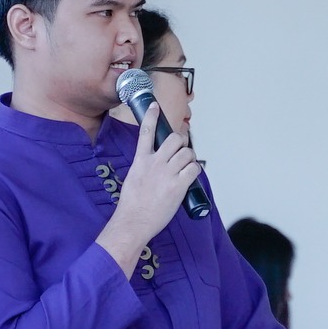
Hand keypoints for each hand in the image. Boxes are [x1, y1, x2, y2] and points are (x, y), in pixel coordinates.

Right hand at [96, 104, 199, 274]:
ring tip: (186, 166)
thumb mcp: (133, 178)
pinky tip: (191, 176)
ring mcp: (167, 174)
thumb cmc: (131, 205)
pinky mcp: (178, 186)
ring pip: (187, 153)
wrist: (133, 222)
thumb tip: (155, 164)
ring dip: (190, 158)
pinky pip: (194, 169)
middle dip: (182, 142)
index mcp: (141, 161)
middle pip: (174, 139)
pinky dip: (195, 170)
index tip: (154, 106)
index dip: (151, 117)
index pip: (145, 132)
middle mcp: (154, 164)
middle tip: (182, 149)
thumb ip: (143, 167)